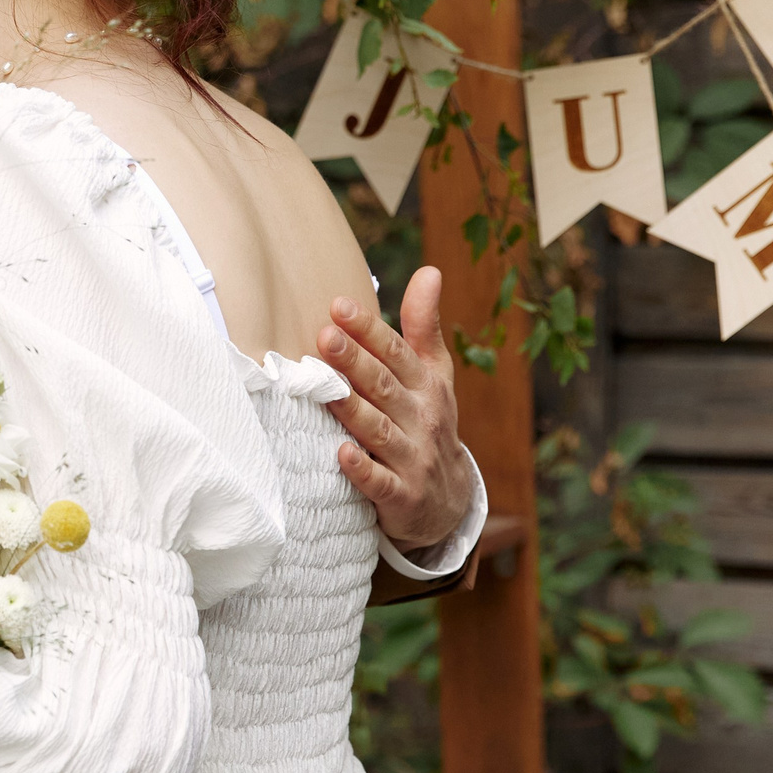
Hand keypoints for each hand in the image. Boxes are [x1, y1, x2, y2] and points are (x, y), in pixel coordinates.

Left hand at [318, 265, 474, 551]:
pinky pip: (379, 482)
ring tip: (324, 386)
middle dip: (356, 361)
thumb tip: (430, 270)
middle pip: (384, 387)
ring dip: (352, 408)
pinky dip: (361, 469)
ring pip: (379, 430)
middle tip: (324, 335)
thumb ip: (422, 326)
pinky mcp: (401, 496)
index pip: (397, 354)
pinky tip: (341, 453)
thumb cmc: (429, 424)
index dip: (369, 331)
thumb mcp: (434, 376)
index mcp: (426, 387)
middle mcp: (422, 419)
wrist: (448, 502)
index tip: (339, 306)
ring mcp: (412, 459)